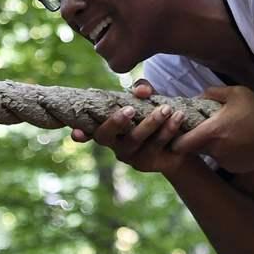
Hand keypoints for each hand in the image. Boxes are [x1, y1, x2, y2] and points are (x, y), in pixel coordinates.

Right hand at [73, 79, 192, 176]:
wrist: (178, 144)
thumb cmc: (153, 115)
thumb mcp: (147, 99)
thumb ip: (141, 90)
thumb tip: (141, 90)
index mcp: (107, 126)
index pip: (88, 128)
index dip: (80, 132)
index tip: (75, 133)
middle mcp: (113, 142)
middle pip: (106, 137)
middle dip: (116, 122)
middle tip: (130, 109)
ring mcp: (129, 155)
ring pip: (135, 140)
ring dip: (151, 123)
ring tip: (166, 108)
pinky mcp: (147, 163)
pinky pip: (156, 146)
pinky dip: (168, 130)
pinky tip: (178, 117)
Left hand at [171, 86, 253, 173]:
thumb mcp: (237, 93)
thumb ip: (212, 93)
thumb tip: (196, 96)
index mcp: (212, 132)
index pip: (180, 144)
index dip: (174, 137)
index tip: (177, 128)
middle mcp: (216, 151)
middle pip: (193, 148)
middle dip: (194, 138)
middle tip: (202, 124)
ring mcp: (226, 162)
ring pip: (210, 152)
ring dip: (212, 143)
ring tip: (227, 130)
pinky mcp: (237, 169)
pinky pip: (224, 158)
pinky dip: (226, 150)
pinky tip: (240, 139)